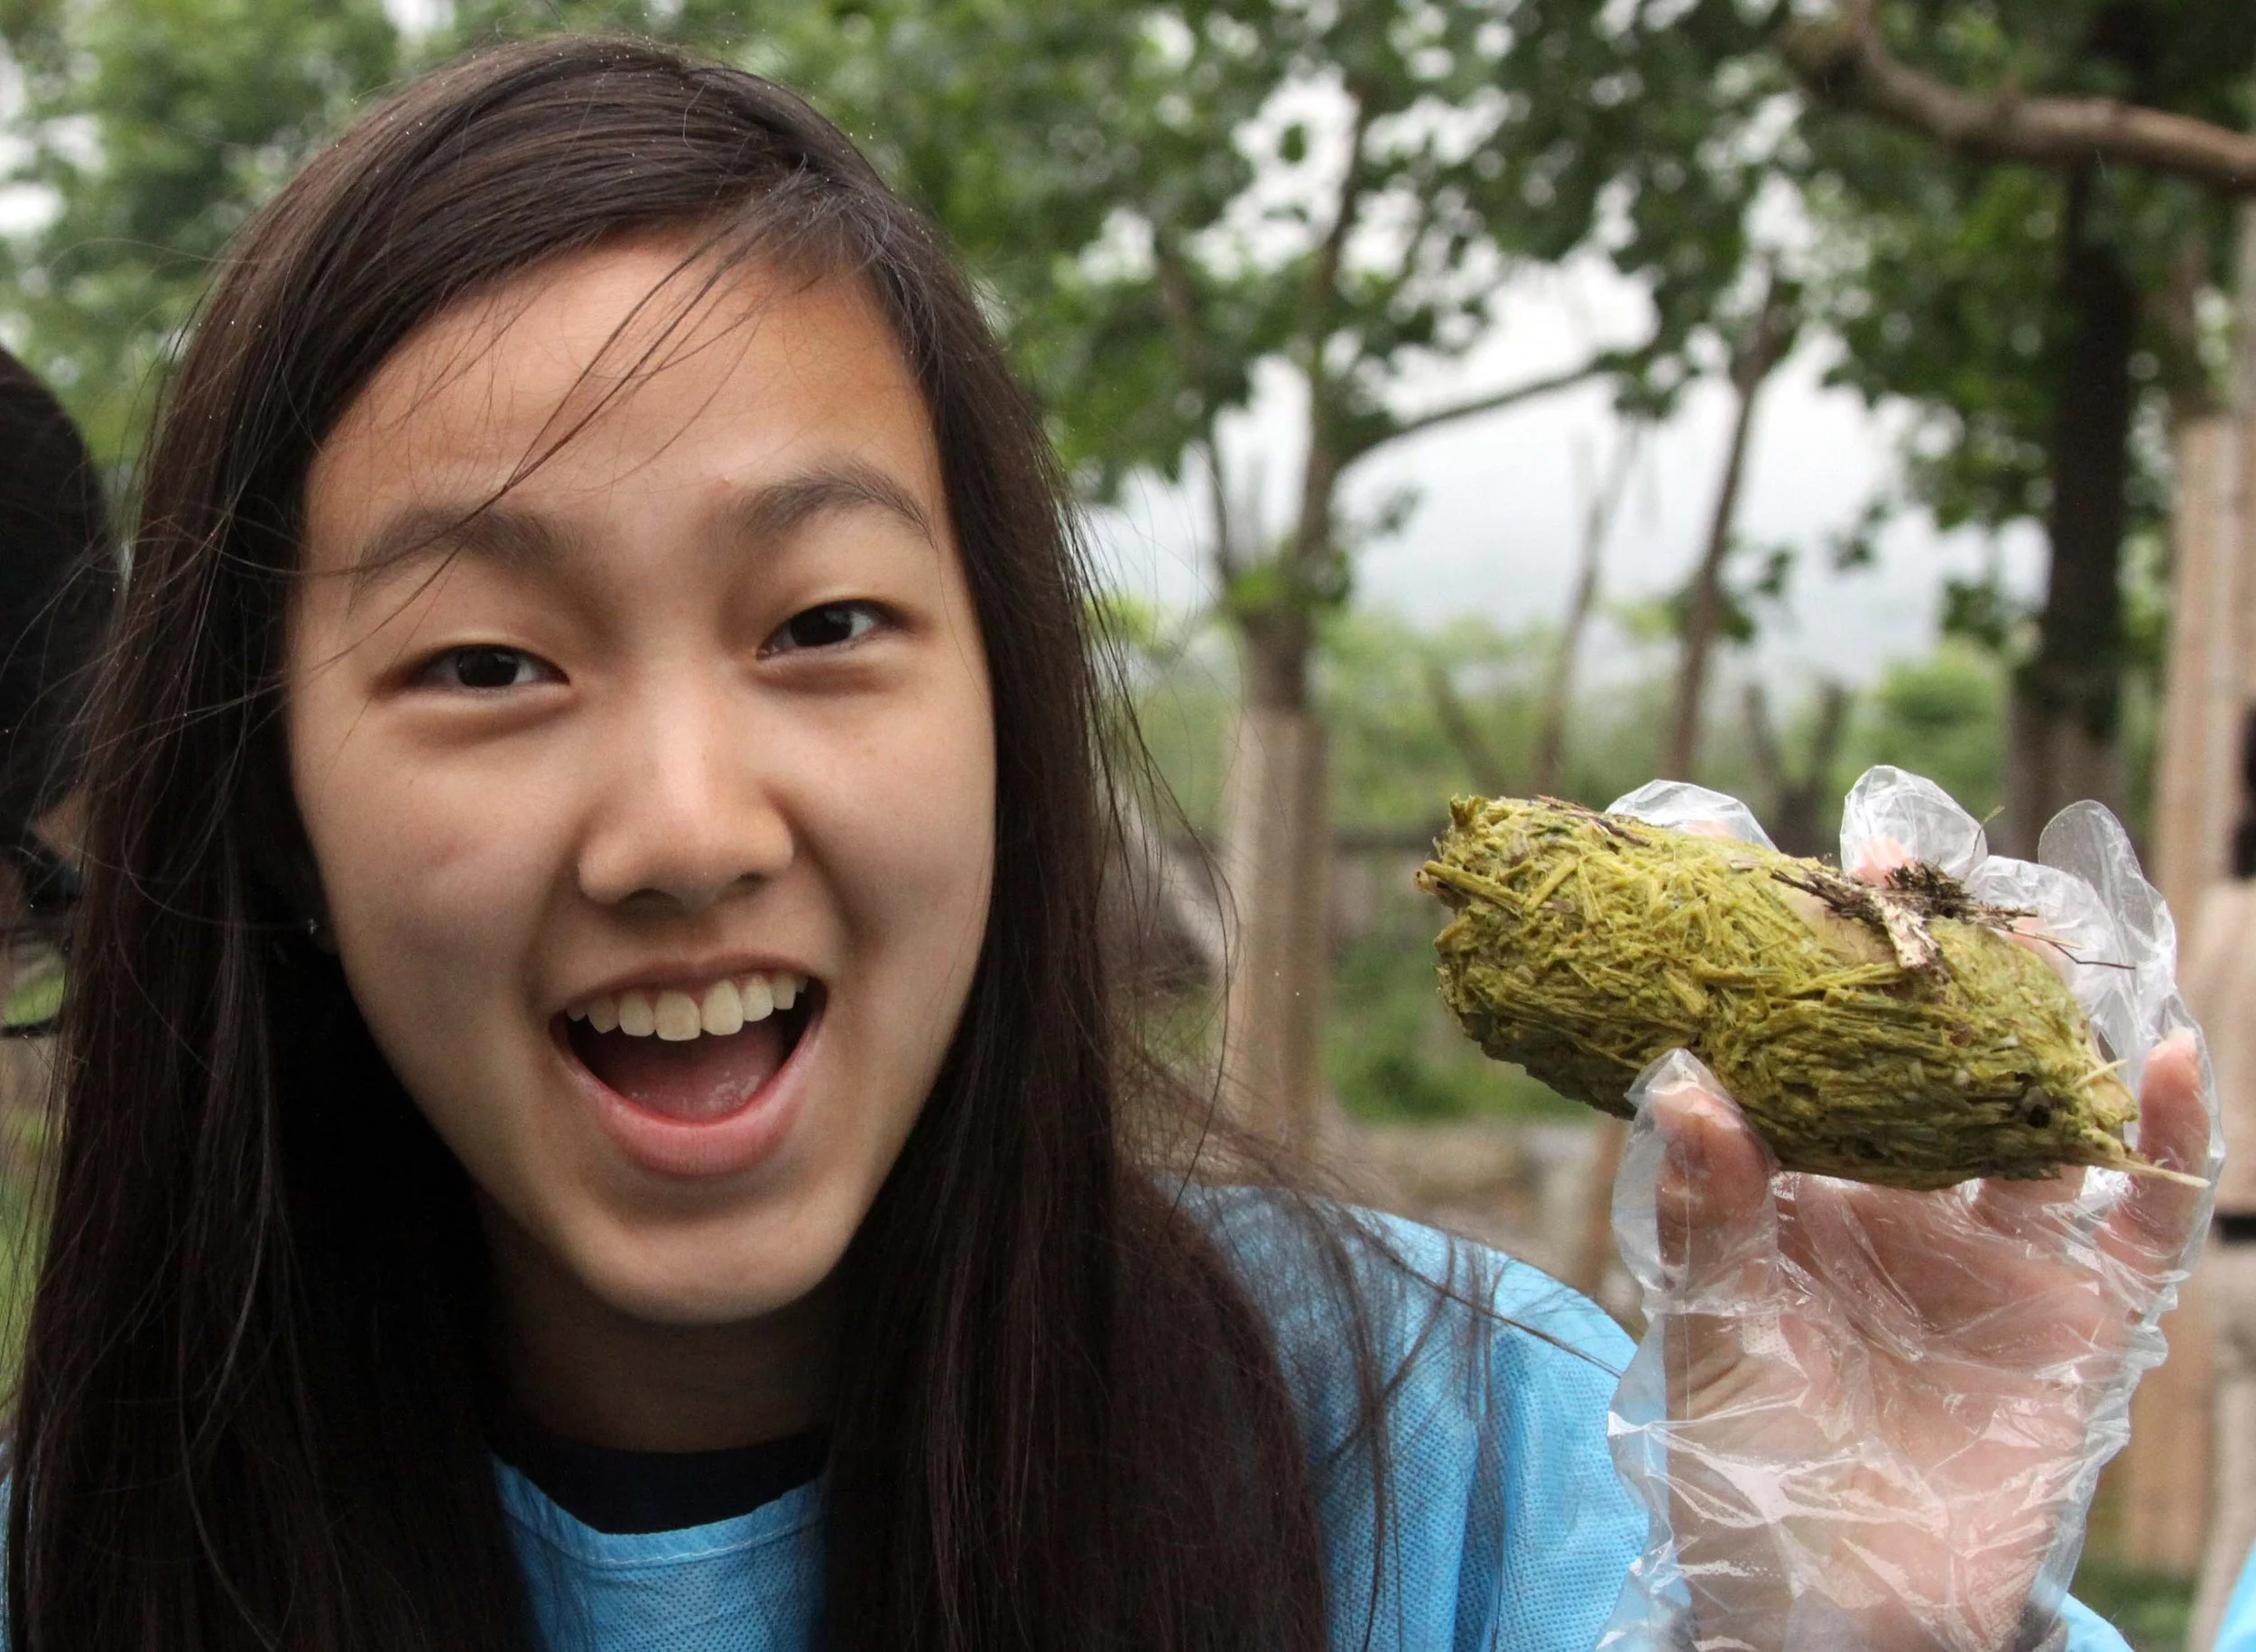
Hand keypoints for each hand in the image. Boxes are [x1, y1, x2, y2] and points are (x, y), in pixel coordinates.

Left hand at [1595, 772, 2217, 1651]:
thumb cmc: (1745, 1461)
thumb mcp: (1706, 1332)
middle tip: (1899, 849)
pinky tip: (2160, 1059)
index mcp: (1793, 1183)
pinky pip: (2144, 1216)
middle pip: (1920, 1050)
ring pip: (2035, 1104)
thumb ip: (1700, 1213)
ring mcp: (1996, 1246)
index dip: (1780, 958)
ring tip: (2036, 920)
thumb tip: (1682, 1076)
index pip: (1793, 1048)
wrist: (1834, 1606)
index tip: (1744, 853)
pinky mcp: (2080, 1315)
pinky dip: (2168, 1141)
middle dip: (1920, 953)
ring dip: (2043, 1016)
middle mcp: (1899, 1192)